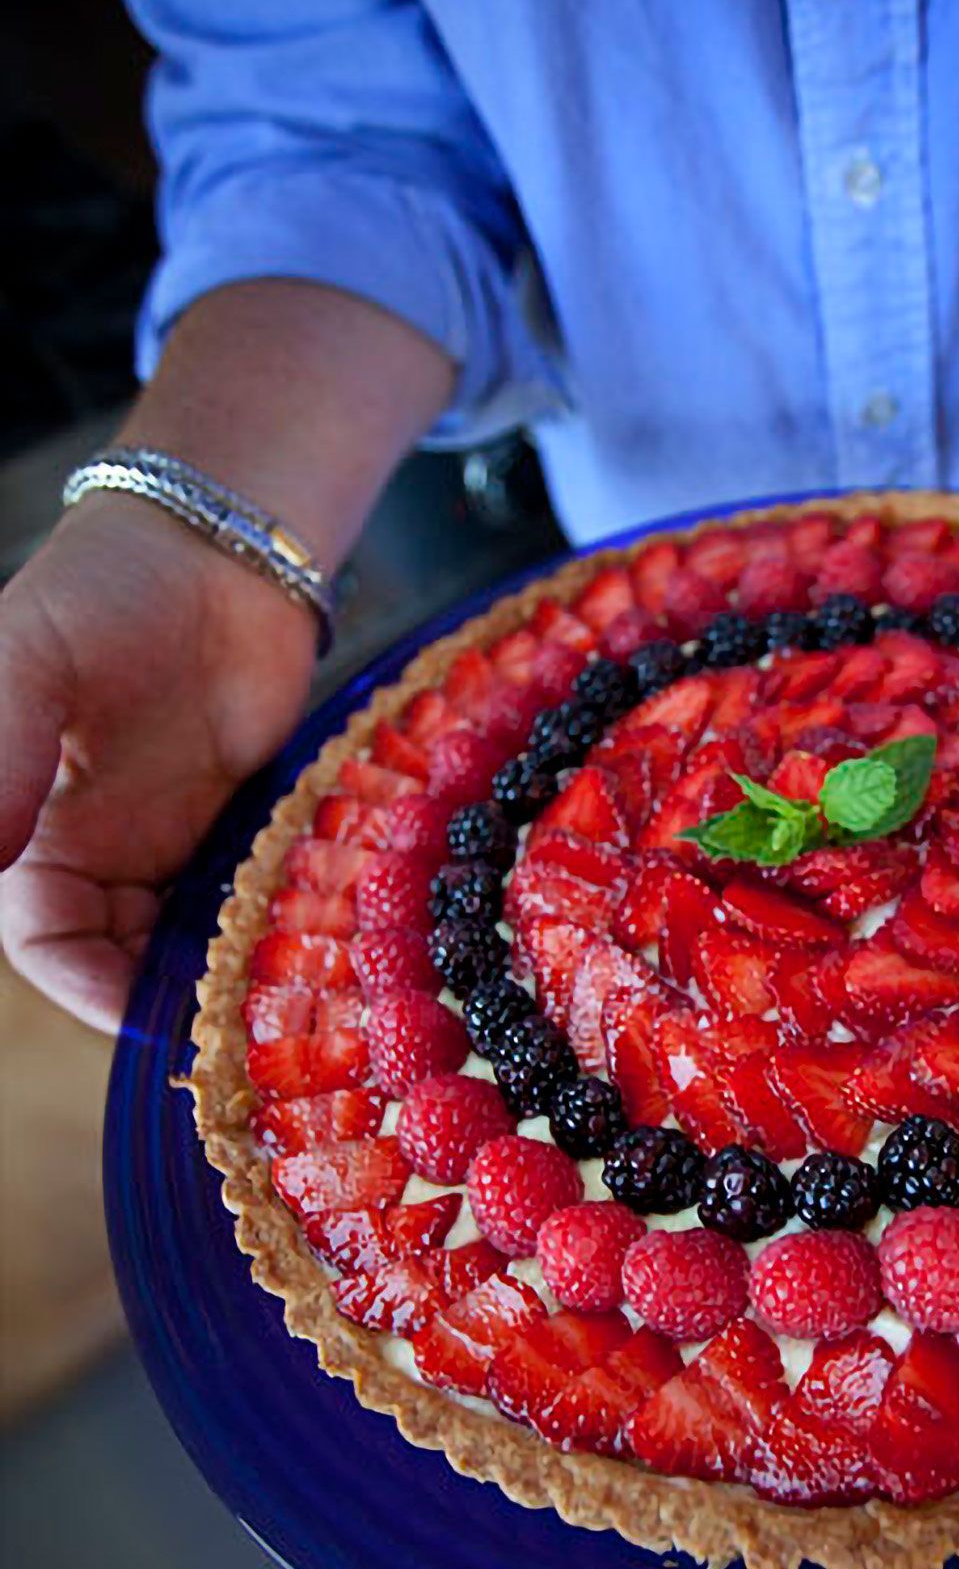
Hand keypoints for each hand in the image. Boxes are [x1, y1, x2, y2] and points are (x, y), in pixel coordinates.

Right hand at [0, 496, 316, 1028]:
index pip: (48, 946)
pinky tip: (318, 940)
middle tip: (241, 1020)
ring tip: (285, 991)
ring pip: (196, 943)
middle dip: (174, 998)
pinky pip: (256, 904)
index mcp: (31, 836)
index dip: (89, 989)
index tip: (147, 1015)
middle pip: (125, 963)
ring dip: (232, 971)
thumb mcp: (26, 662)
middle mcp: (100, 852)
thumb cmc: (105, 590)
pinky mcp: (246, 829)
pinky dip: (279, 927)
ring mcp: (176, 844)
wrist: (218, 548)